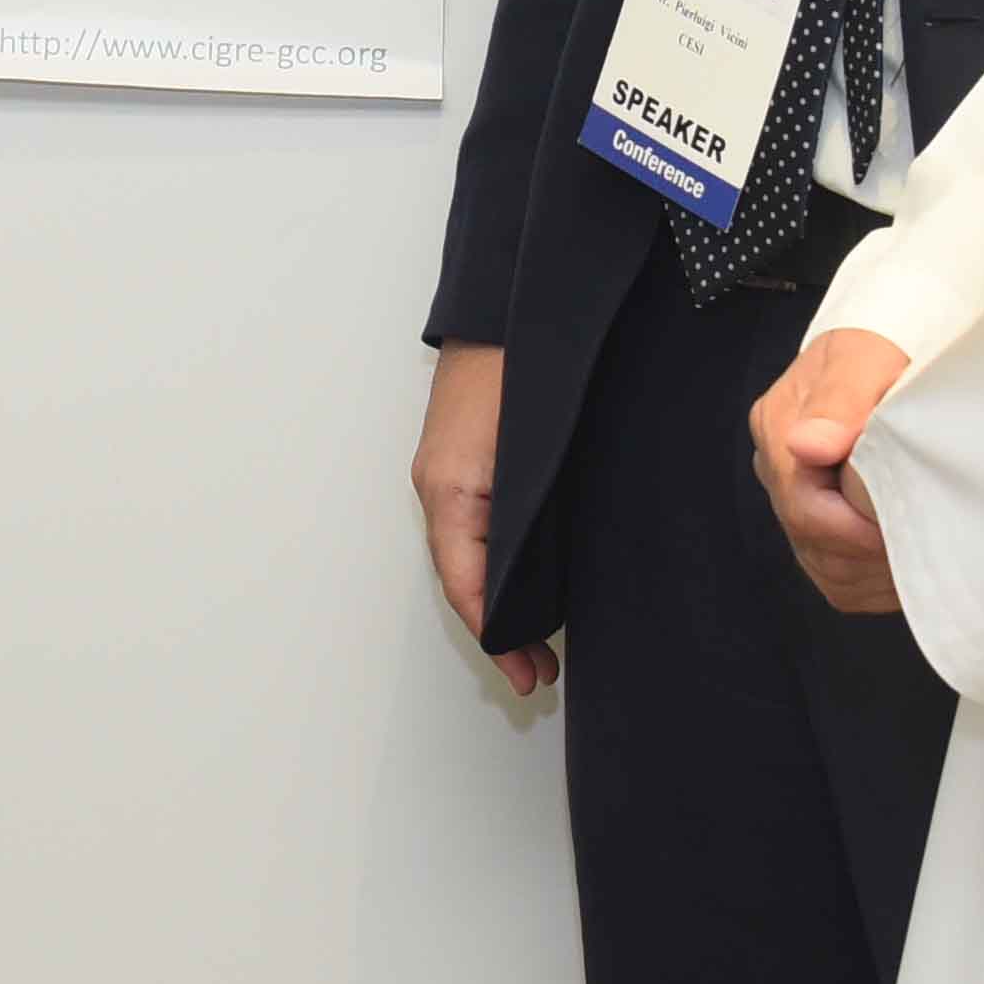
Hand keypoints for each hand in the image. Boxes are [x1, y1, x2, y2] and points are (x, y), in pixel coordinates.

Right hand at [414, 343, 546, 698]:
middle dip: (502, 632)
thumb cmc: (516, 368)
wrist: (509, 307)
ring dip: (502, 604)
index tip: (526, 672)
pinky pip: (480, 531)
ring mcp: (453, 476)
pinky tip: (533, 583)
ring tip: (540, 645)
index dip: (497, 636)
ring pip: (474, 557)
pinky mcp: (471, 462)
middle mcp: (443, 489)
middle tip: (540, 675)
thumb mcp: (524, 455)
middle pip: (466, 580)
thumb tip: (528, 588)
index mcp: (449, 491)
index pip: (466, 586)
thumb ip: (519, 524)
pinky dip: (501, 569)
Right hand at [752, 328, 910, 617]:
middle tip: (926, 540)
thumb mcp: (865, 358)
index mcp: (779, 427)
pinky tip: (905, 562)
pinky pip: (837, 579)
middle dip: (869, 553)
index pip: (803, 506)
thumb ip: (840, 401)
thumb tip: (810, 446)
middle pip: (812, 543)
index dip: (855, 528)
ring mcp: (795, 497)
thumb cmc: (881, 346)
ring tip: (921, 552)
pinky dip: (874, 583)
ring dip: (874, 573)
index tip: (904, 524)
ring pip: (824, 569)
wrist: (890, 347)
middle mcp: (778, 467)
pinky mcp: (818, 522)